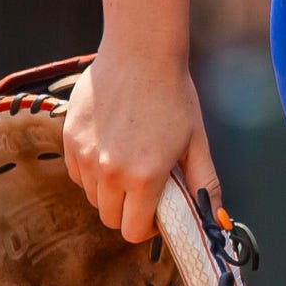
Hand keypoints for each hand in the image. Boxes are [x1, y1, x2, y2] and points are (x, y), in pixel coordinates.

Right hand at [63, 45, 219, 244]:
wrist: (140, 54)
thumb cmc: (174, 95)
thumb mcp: (197, 141)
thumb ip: (204, 183)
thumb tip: (217, 217)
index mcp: (143, 176)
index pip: (132, 230)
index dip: (147, 228)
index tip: (157, 213)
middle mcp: (108, 172)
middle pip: (110, 218)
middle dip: (129, 211)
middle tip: (147, 187)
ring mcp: (84, 156)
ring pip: (92, 196)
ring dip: (110, 191)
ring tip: (131, 160)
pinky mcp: (68, 140)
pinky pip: (77, 173)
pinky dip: (92, 171)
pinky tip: (111, 146)